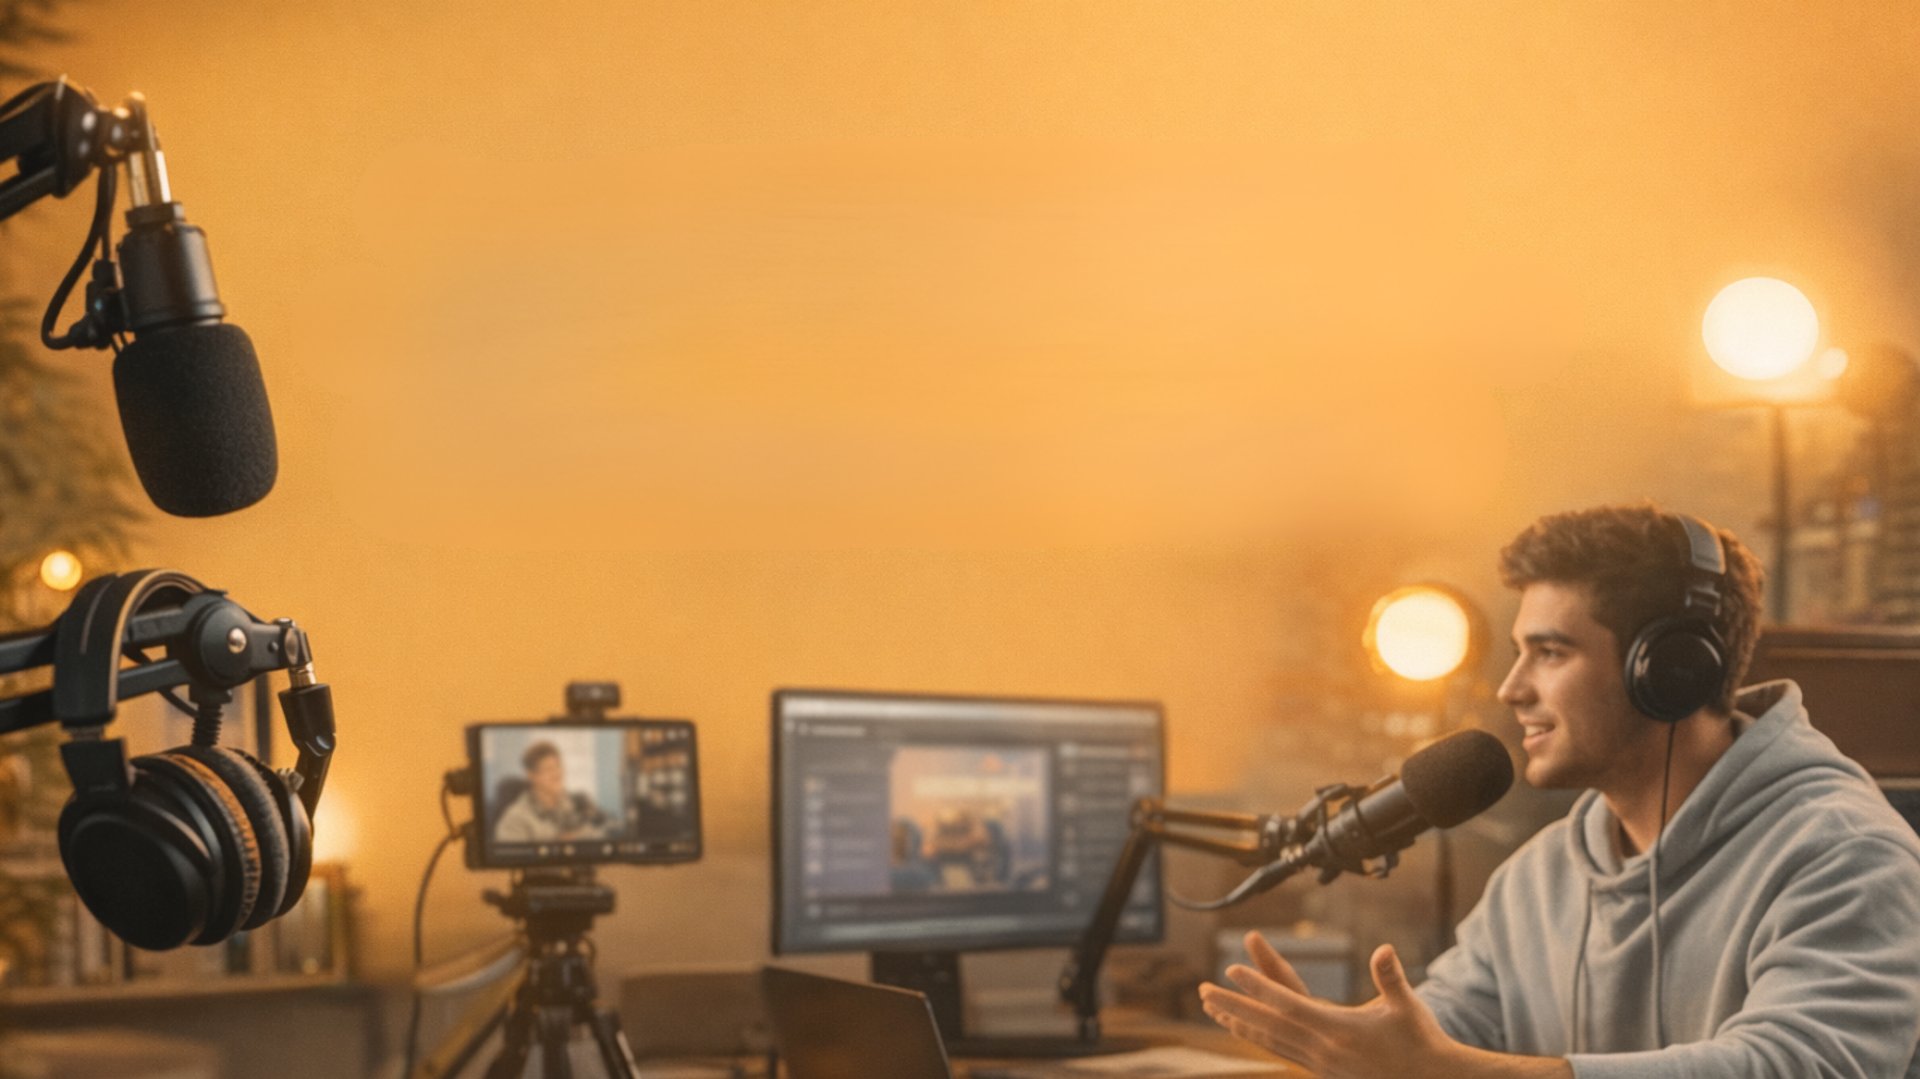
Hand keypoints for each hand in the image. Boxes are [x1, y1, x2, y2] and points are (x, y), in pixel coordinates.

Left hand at [1199, 931, 1463, 1078]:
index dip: (1257, 987)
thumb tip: (1385, 950)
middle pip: (1268, 1023)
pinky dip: (1261, 1038)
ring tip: (1215, 1010)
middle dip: (1233, 1005)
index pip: (1287, 1003)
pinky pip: (1282, 1051)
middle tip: (1203, 991)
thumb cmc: (1421, 1042)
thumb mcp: (1406, 1007)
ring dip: (1241, 1022)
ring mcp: (1321, 1063)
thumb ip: (1391, 978)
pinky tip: (1249, 1031)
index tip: (1230, 971)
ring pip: (1270, 1040)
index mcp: (1337, 1029)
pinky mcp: (1324, 1071)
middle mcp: (1322, 1049)